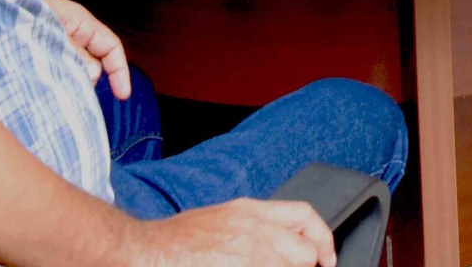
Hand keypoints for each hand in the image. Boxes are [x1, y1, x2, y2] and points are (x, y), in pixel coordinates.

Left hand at [43, 0, 128, 99]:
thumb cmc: (17, 7)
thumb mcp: (49, 30)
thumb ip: (72, 52)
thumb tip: (93, 75)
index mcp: (80, 21)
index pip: (111, 47)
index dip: (120, 71)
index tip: (122, 95)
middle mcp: (72, 33)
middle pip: (96, 62)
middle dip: (92, 82)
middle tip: (77, 99)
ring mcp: (57, 44)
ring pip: (76, 69)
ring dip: (71, 82)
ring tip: (55, 90)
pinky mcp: (41, 54)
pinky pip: (59, 71)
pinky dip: (58, 82)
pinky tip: (46, 89)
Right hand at [133, 199, 334, 266]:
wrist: (146, 251)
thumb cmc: (173, 241)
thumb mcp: (220, 219)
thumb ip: (252, 228)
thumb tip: (276, 246)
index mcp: (249, 211)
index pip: (305, 215)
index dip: (322, 239)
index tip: (326, 258)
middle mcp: (255, 230)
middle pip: (304, 252)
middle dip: (301, 266)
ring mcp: (250, 255)